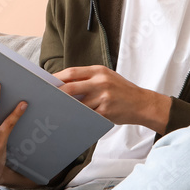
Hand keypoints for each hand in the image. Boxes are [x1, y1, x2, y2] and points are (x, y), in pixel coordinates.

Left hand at [54, 65, 170, 131]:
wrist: (142, 103)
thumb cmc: (122, 90)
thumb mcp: (107, 77)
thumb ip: (88, 79)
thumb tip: (64, 84)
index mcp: (99, 71)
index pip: (72, 72)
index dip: (57, 77)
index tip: (46, 83)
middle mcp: (100, 82)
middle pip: (70, 87)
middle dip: (57, 94)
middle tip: (46, 99)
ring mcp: (103, 97)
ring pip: (77, 104)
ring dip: (67, 108)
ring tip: (57, 111)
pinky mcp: (106, 111)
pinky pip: (87, 115)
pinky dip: (79, 117)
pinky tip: (72, 119)